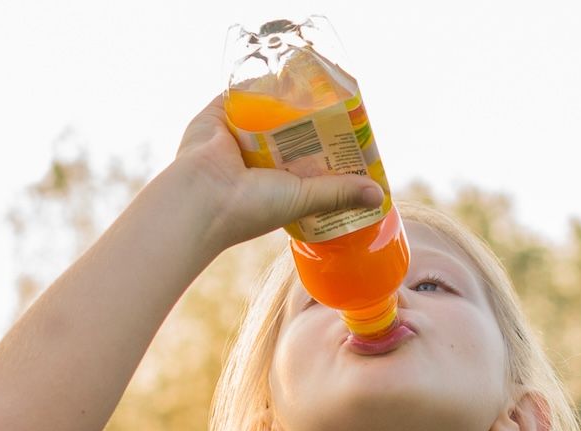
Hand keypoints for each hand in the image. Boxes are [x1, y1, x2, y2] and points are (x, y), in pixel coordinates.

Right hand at [159, 91, 384, 254]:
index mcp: (270, 183)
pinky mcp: (218, 114)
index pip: (303, 161)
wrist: (201, 197)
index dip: (325, 150)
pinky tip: (286, 72)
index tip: (348, 140)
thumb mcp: (303, 199)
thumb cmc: (250, 207)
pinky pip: (243, 92)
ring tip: (318, 87)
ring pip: (267, 111)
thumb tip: (379, 195)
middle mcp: (252, 159)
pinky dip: (262, 83)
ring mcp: (235, 135)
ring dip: (288, 101)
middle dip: (312, 123)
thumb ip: (337, 192)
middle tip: (340, 110)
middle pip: (288, 133)